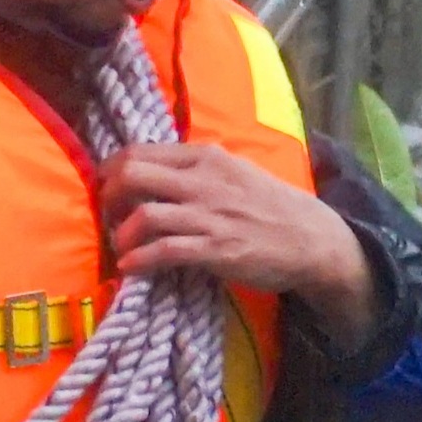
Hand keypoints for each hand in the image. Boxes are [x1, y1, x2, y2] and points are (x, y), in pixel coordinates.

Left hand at [101, 143, 376, 334]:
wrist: (312, 238)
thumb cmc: (271, 207)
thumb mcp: (233, 173)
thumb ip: (195, 170)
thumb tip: (154, 177)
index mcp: (205, 157)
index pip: (139, 151)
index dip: (112, 171)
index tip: (108, 190)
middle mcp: (203, 180)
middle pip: (132, 175)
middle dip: (109, 198)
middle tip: (109, 217)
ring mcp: (209, 215)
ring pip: (144, 215)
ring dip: (121, 236)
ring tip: (121, 249)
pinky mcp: (215, 249)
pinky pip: (163, 251)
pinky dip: (139, 261)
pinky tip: (131, 269)